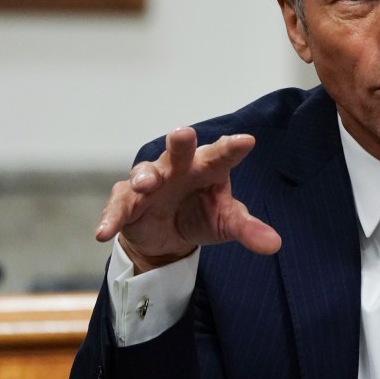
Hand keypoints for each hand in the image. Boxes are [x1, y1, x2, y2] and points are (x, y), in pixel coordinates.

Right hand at [95, 127, 281, 272]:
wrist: (169, 237)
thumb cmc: (202, 215)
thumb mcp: (226, 223)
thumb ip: (248, 230)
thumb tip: (275, 245)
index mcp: (208, 167)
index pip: (222, 155)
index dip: (232, 148)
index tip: (247, 141)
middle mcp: (178, 168)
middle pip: (179, 152)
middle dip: (180, 143)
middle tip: (183, 133)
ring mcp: (150, 183)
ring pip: (145, 173)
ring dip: (144, 177)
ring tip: (147, 184)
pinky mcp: (128, 203)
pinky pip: (118, 207)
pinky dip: (111, 218)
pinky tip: (104, 232)